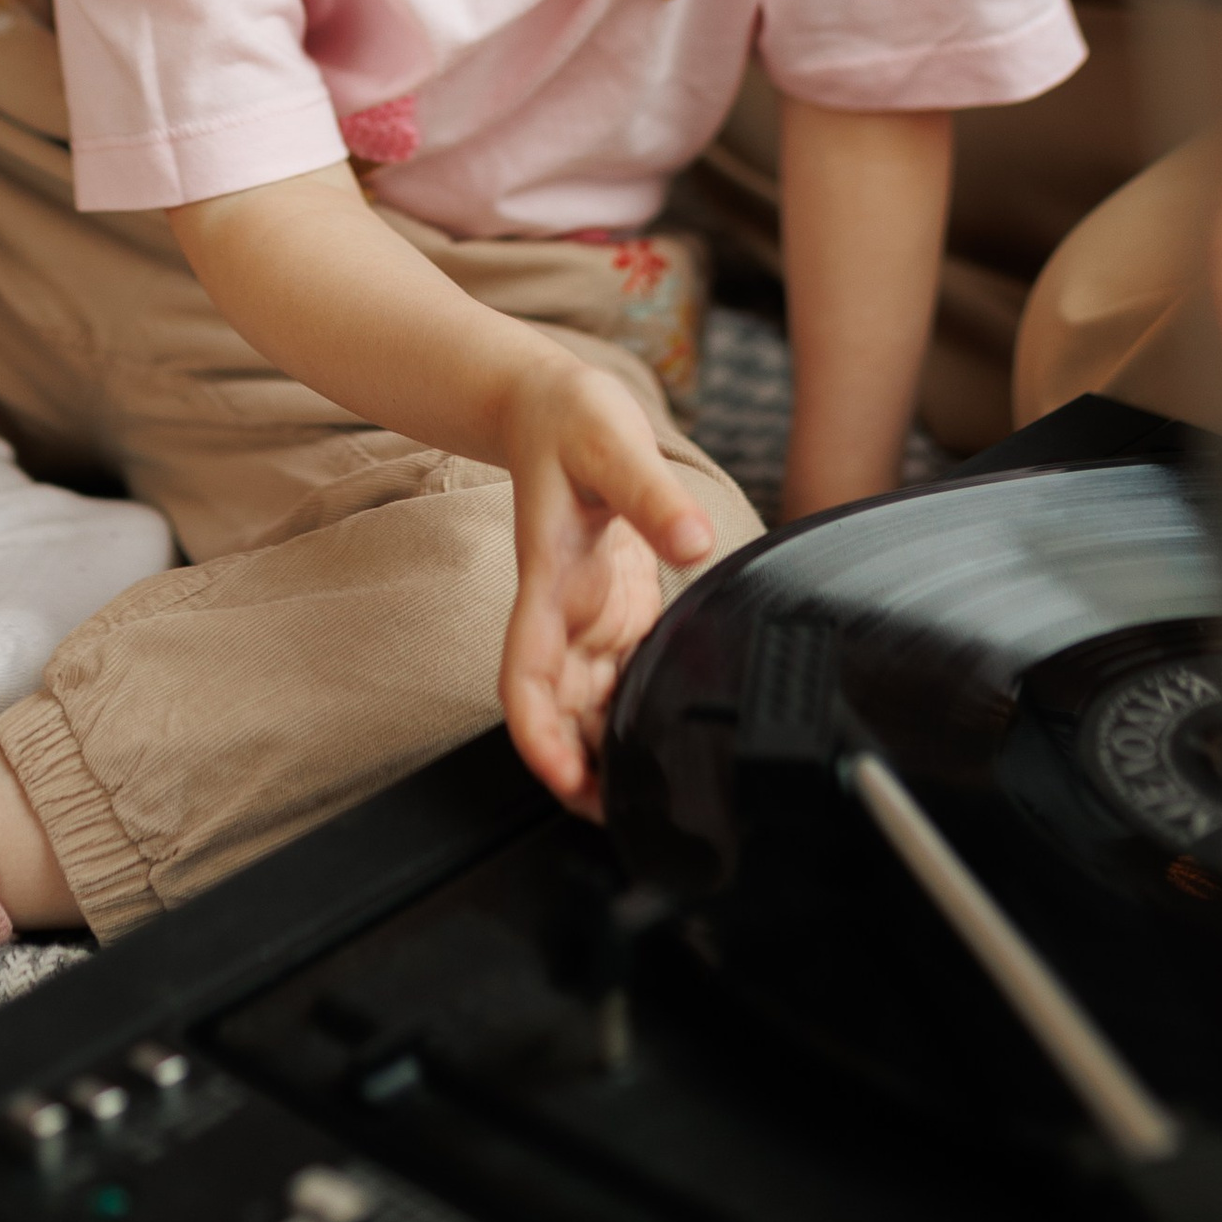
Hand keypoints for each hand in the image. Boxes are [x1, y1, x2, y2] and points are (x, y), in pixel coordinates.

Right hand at [495, 361, 714, 812]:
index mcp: (550, 577)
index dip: (536, 730)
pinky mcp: (615, 604)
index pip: (526, 669)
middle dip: (576, 767)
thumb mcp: (613, 440)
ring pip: (588, 700)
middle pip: (557, 706)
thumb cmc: (570, 417)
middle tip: (621, 819)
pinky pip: (621, 672)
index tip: (557, 778)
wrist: (548, 402)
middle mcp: (562, 607)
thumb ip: (653, 494)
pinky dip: (634, 709)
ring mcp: (587, 611)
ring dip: (605, 749)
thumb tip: (695, 540)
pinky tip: (666, 734)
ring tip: (646, 799)